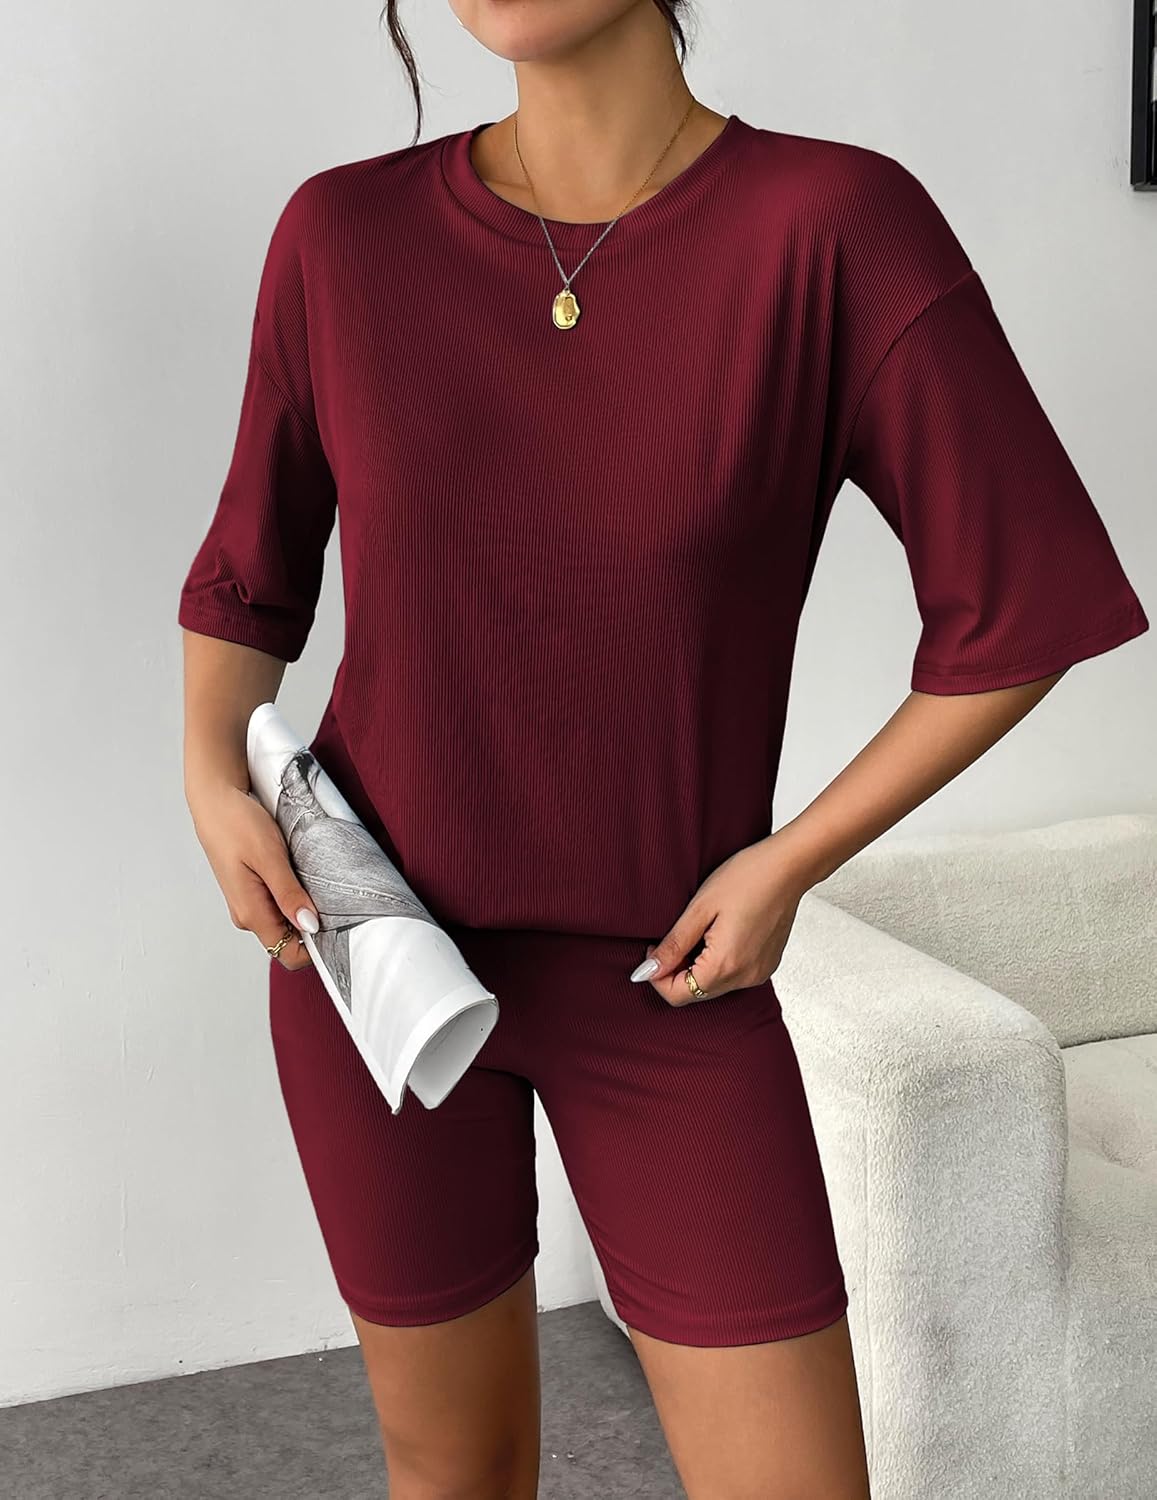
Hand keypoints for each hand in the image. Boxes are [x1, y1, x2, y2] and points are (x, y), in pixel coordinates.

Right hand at [188, 782, 319, 971]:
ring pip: (285, 923)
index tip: (337, 927)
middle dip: (313, 927)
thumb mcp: (270, 857)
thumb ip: (288, 894)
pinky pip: (278, 907)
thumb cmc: (237, 823)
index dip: (314, 948)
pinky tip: (303, 877)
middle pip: (288, 941)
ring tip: (316, 882)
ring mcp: (249, 904)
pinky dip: (295, 898)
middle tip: (333, 900)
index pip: (287, 954)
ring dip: (304, 909)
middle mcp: (248, 915)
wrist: (214, 800)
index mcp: (251, 913)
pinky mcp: (252, 891)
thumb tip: (309, 926)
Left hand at [632, 835, 808, 1005]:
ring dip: (697, 967)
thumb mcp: (699, 908)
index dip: (657, 975)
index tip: (654, 947)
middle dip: (677, 971)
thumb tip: (647, 971)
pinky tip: (720, 933)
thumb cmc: (747, 878)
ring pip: (713, 986)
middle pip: (695, 993)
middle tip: (677, 935)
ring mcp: (759, 974)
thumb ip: (673, 945)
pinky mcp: (766, 966)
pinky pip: (732, 976)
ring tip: (701, 930)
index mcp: (725, 965)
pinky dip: (718, 963)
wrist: (789, 866)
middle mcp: (745, 978)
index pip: (678, 995)